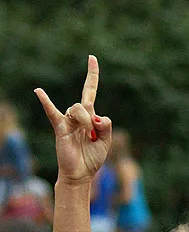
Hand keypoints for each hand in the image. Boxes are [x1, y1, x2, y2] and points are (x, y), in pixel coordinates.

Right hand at [34, 55, 111, 184]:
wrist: (80, 174)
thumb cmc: (92, 158)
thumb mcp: (106, 142)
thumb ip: (106, 127)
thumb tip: (97, 117)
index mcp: (90, 117)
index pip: (90, 91)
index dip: (92, 75)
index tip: (92, 58)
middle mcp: (78, 116)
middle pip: (87, 100)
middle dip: (92, 96)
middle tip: (92, 100)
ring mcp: (68, 120)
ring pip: (80, 109)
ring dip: (87, 121)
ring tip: (88, 135)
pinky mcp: (60, 128)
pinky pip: (52, 112)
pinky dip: (46, 102)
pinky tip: (39, 91)